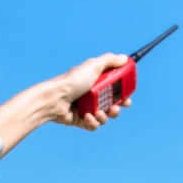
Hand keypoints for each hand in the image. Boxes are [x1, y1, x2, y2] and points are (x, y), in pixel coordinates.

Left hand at [0, 53, 133, 153]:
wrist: (54, 98)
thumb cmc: (72, 81)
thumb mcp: (93, 66)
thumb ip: (109, 61)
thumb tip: (125, 58)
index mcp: (95, 82)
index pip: (114, 88)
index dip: (122, 93)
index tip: (128, 97)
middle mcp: (91, 95)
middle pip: (112, 104)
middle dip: (117, 107)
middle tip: (118, 106)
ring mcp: (85, 108)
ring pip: (104, 116)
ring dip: (105, 115)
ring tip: (100, 112)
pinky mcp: (80, 120)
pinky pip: (93, 125)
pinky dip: (93, 122)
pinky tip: (89, 117)